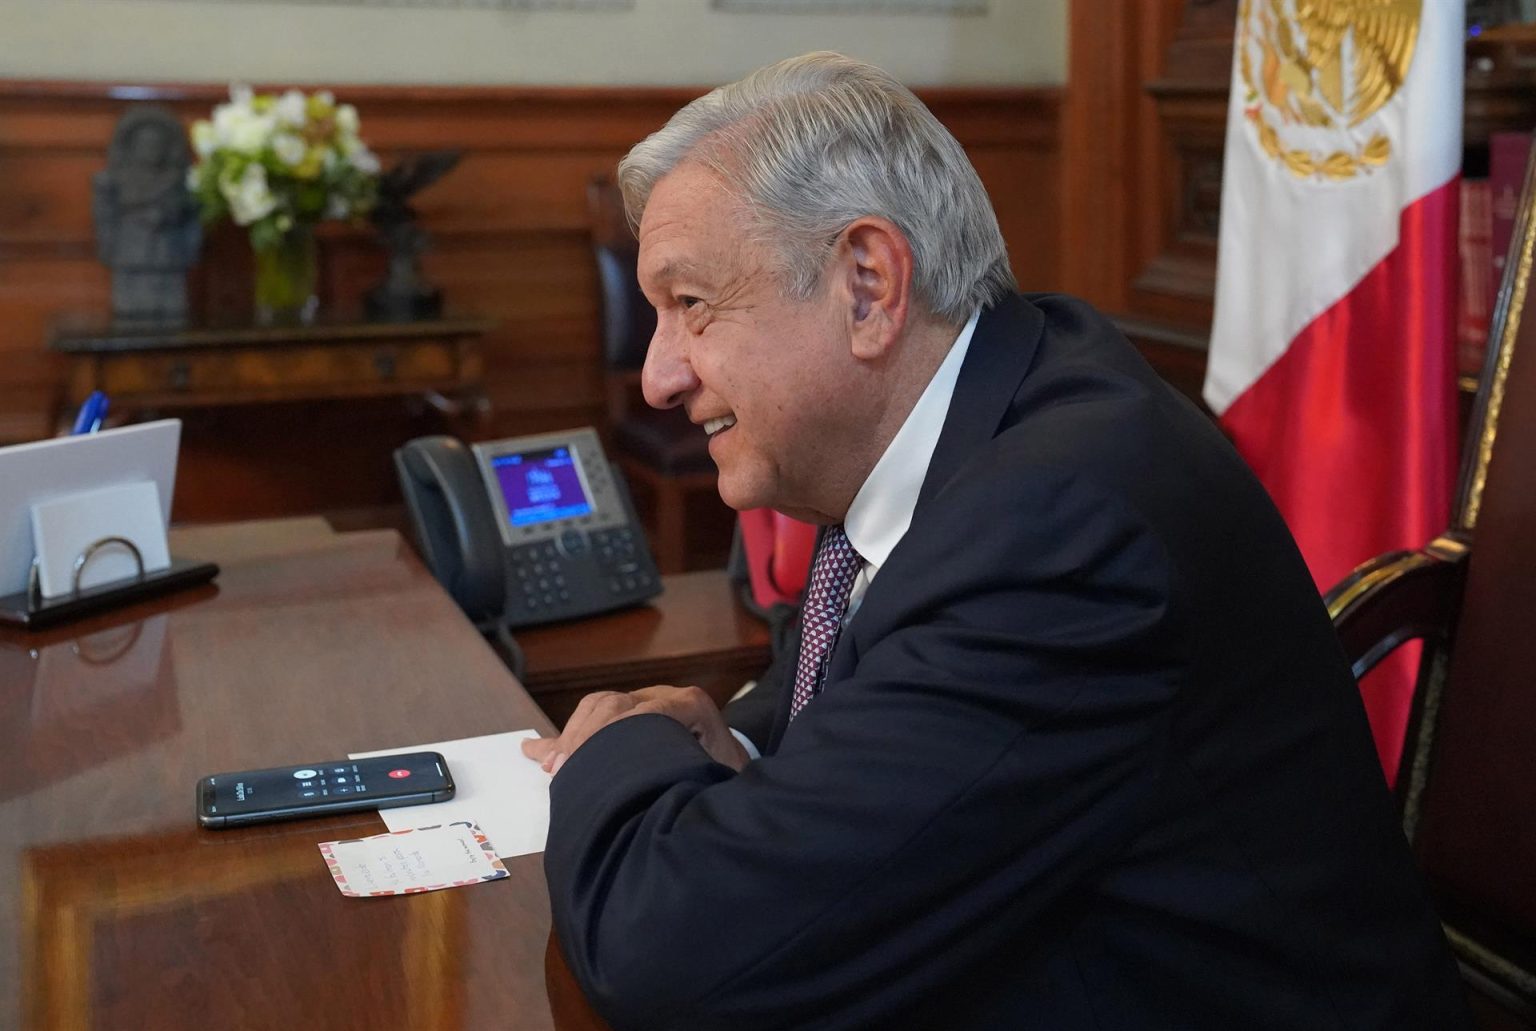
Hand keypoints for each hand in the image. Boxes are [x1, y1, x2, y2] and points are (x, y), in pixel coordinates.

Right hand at [521, 685, 749, 775]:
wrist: (730, 765)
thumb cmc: (724, 776)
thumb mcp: (716, 777)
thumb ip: (691, 774)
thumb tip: (656, 783)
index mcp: (689, 705)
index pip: (648, 710)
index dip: (618, 735)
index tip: (595, 764)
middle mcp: (664, 695)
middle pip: (613, 703)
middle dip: (585, 736)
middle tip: (563, 769)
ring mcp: (641, 701)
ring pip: (596, 706)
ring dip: (571, 736)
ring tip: (553, 767)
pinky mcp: (627, 716)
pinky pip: (589, 720)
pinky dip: (564, 739)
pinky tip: (535, 751)